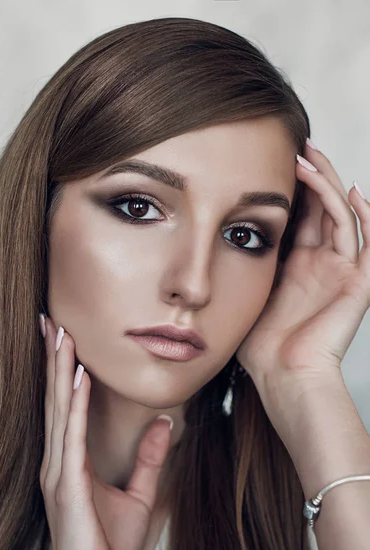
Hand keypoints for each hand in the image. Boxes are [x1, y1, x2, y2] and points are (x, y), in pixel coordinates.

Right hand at [39, 317, 172, 549]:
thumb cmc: (107, 549)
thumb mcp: (137, 495)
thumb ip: (149, 459)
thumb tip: (167, 424)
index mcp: (70, 461)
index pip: (64, 406)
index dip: (62, 371)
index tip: (62, 339)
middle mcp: (58, 460)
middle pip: (56, 399)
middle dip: (55, 358)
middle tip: (51, 322)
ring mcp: (59, 471)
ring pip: (60, 409)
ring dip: (61, 370)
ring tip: (62, 336)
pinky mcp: (68, 484)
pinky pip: (72, 436)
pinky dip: (74, 405)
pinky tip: (78, 379)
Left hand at [235, 144, 369, 410]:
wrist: (282, 376)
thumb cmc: (260, 344)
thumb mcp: (247, 293)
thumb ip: (245, 265)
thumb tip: (220, 235)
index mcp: (296, 266)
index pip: (300, 215)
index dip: (292, 188)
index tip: (273, 160)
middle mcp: (321, 264)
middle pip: (322, 208)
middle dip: (312, 176)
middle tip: (296, 146)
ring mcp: (341, 271)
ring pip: (342, 216)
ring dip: (329, 185)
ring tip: (311, 158)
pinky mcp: (358, 284)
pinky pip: (368, 243)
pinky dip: (368, 216)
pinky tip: (355, 191)